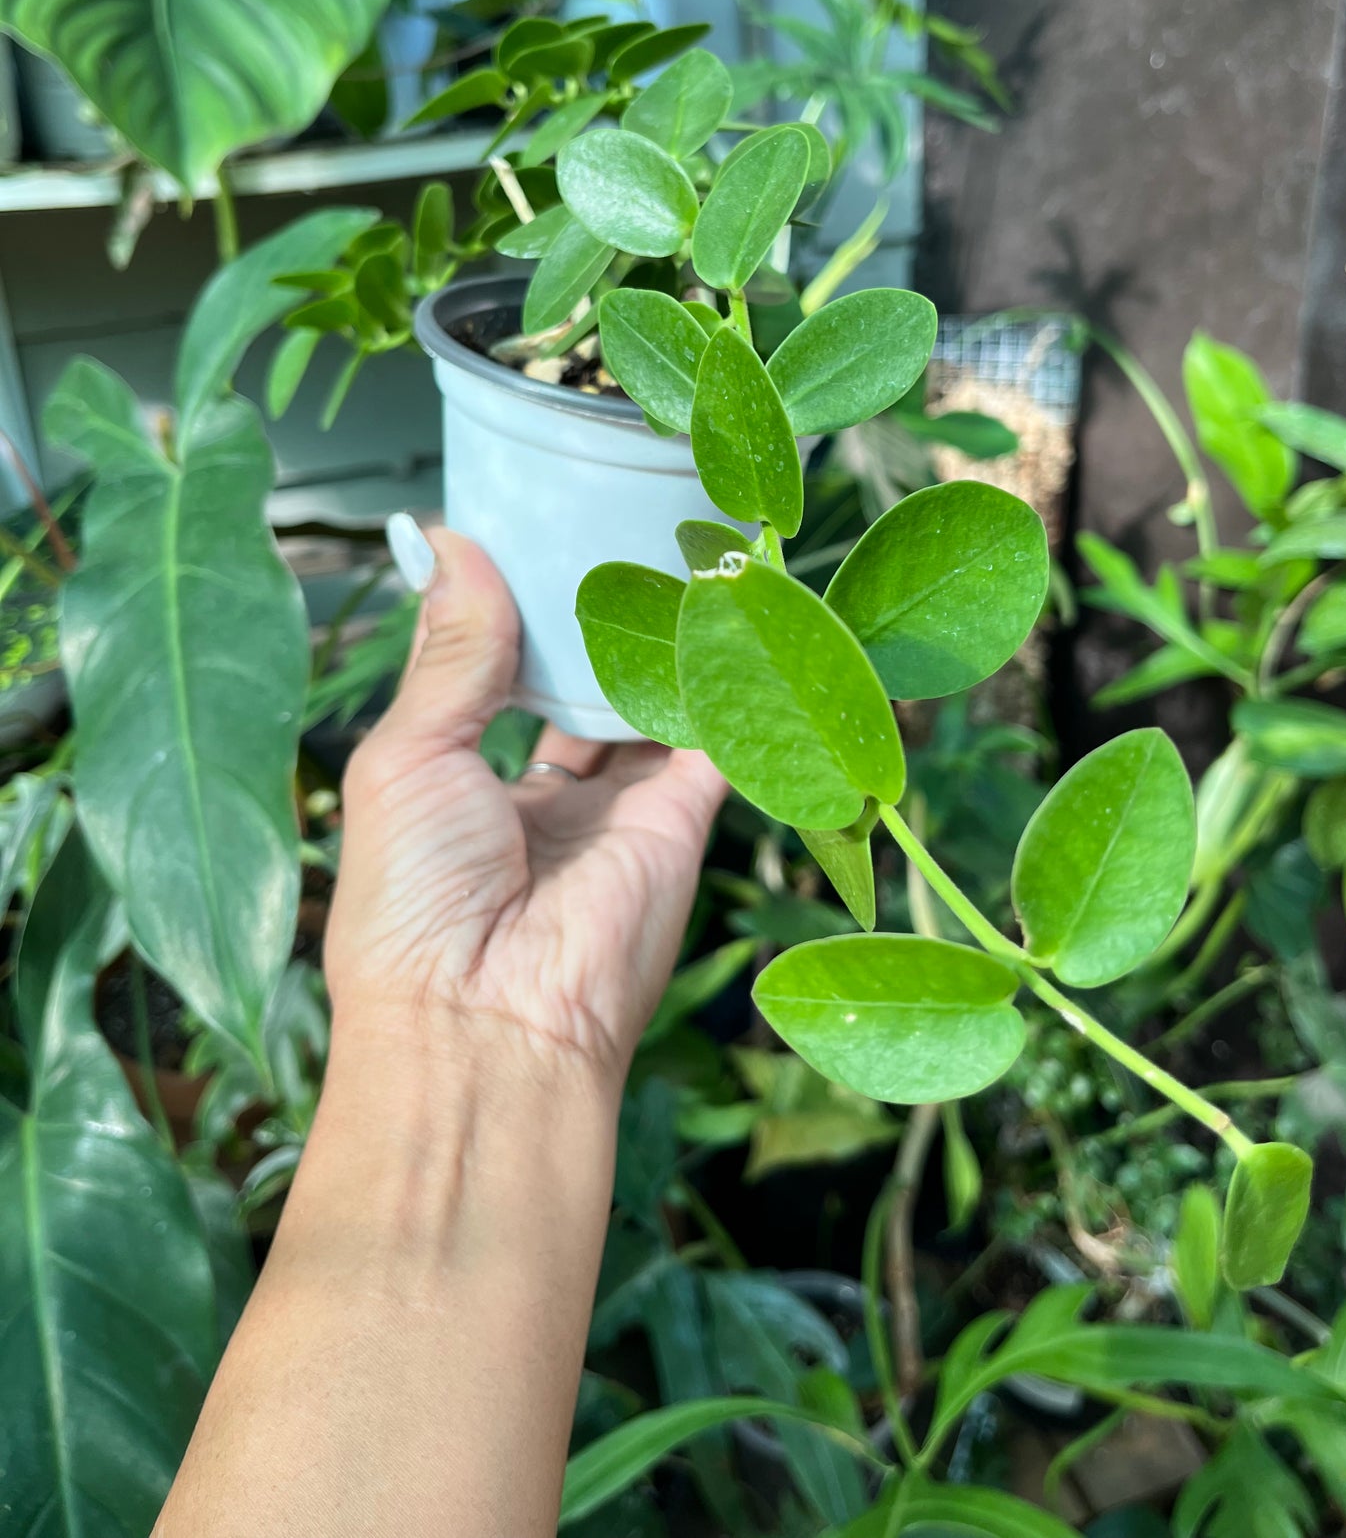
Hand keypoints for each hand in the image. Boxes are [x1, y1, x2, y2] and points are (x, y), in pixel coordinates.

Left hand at [325, 529, 727, 1088]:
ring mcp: (622, 812)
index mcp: (466, 785)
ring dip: (666, 638)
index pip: (502, 676)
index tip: (537, 528)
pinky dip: (730, 681)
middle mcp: (550, 798)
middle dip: (601, 617)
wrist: (486, 1027)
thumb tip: (443, 539)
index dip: (519, 610)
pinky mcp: (682, 825)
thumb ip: (449, 653)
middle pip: (587, 685)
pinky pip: (717, 740)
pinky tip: (736, 606)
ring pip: (655, 704)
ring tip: (678, 539)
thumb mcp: (406, 757)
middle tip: (617, 521)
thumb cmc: (413, 905)